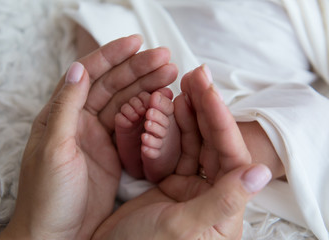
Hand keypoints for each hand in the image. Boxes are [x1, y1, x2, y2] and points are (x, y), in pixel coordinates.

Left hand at [0, 35, 177, 239]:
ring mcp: (99, 136)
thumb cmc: (47, 195)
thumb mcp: (53, 149)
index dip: (112, 56)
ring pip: (126, 103)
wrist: (57, 235)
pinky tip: (161, 103)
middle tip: (165, 60)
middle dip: (138, 70)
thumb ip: (66, 108)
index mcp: (61, 114)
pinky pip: (133, 126)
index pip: (88, 75)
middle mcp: (80, 120)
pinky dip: (147, 113)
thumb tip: (78, 69)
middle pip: (112, 86)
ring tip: (170, 76)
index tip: (137, 43)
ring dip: (147, 88)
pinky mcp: (114, 153)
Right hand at [91, 65, 271, 238]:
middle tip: (195, 75)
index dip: (219, 119)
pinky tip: (168, 110)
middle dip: (205, 108)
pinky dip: (170, 130)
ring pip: (194, 143)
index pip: (230, 154)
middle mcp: (212, 194)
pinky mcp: (170, 184)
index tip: (206, 89)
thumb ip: (225, 200)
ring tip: (182, 88)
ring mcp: (190, 188)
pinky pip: (174, 151)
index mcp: (224, 208)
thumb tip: (261, 172)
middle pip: (214, 143)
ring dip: (188, 115)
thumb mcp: (186, 227)